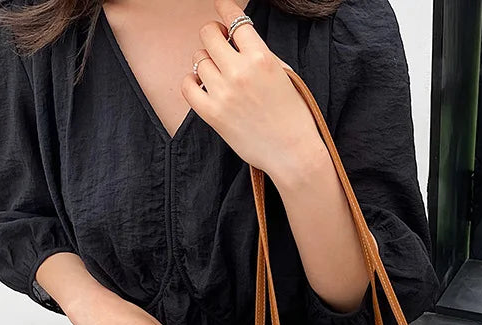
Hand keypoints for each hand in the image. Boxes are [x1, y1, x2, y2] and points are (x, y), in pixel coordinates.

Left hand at [181, 0, 324, 181]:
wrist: (294, 154)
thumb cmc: (294, 116)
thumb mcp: (284, 74)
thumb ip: (259, 53)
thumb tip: (236, 37)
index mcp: (261, 58)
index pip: (234, 19)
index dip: (224, 9)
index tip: (221, 8)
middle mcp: (240, 72)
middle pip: (208, 34)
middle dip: (213, 35)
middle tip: (220, 45)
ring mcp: (224, 93)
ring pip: (198, 59)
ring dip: (206, 62)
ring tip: (218, 74)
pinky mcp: (212, 115)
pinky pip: (187, 86)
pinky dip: (191, 82)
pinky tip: (203, 87)